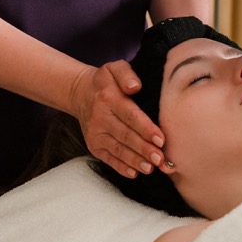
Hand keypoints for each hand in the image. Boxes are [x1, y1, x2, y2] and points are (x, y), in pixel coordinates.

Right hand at [71, 60, 169, 178]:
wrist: (80, 93)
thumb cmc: (105, 82)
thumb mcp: (114, 68)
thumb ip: (126, 74)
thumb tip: (135, 86)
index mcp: (109, 98)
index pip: (130, 115)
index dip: (146, 128)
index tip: (161, 139)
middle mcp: (100, 118)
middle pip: (126, 136)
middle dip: (144, 149)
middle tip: (160, 159)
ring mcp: (96, 134)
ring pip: (118, 150)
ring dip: (135, 160)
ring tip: (151, 168)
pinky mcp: (94, 145)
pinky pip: (109, 158)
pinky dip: (121, 167)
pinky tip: (134, 172)